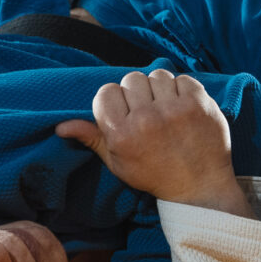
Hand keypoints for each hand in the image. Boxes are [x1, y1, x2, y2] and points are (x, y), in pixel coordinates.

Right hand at [54, 70, 254, 217]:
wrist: (198, 186)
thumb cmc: (154, 174)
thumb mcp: (117, 162)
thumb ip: (92, 139)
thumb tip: (61, 126)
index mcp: (121, 133)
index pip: (106, 92)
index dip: (114, 100)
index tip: (124, 112)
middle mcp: (146, 118)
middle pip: (131, 79)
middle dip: (137, 93)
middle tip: (147, 112)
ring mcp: (174, 109)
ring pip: (157, 75)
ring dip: (160, 89)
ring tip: (165, 108)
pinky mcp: (199, 103)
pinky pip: (183, 79)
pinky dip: (182, 89)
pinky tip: (183, 107)